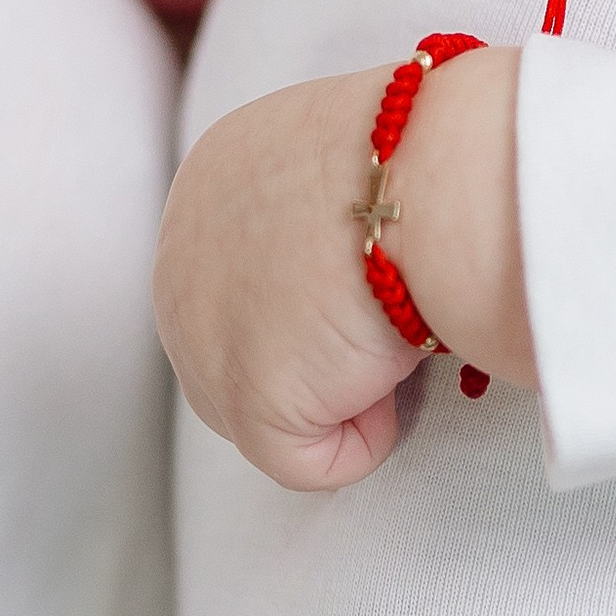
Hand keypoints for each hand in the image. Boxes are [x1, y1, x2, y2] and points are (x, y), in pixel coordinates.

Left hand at [156, 45, 534, 488]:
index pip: (236, 278)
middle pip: (229, 354)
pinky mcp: (247, 398)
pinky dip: (363, 440)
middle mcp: (181, 261)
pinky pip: (306, 461)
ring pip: (261, 415)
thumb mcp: (348, 161)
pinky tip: (396, 378)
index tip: (376, 288)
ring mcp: (201, 337)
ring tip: (397, 343)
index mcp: (210, 187)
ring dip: (337, 396)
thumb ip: (320, 211)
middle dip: (309, 359)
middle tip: (389, 328)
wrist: (434, 172)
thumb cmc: (426, 153)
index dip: (310, 301)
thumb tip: (354, 275)